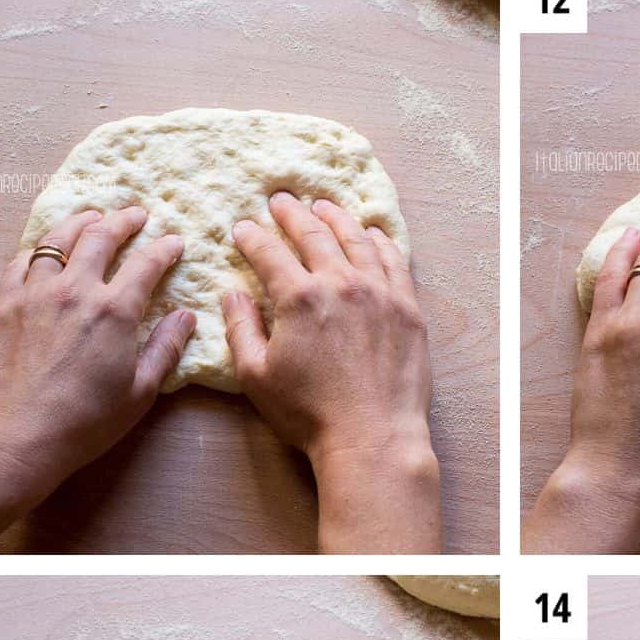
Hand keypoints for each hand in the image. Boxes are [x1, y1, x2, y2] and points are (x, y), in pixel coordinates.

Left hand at [0, 206, 193, 552]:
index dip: (164, 249)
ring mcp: (35, 292)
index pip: (146, 265)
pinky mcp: (4, 303)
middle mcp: (75, 290)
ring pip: (57, 241)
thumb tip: (187, 317)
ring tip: (91, 217)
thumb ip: (165, 348)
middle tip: (136, 214)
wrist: (21, 432)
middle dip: (123, 221)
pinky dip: (39, 249)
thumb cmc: (88, 420)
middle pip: (101, 238)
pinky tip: (45, 251)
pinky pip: (21, 262)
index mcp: (115, 311)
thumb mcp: (141, 391)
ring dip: (79, 223)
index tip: (174, 241)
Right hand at [226, 194, 441, 552]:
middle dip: (293, 214)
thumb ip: (241, 328)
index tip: (243, 228)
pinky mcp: (408, 310)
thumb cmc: (309, 414)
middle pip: (314, 235)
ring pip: (357, 240)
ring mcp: (380, 293)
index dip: (252, 237)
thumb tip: (232, 293)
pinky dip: (380, 242)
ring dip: (337, 219)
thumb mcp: (257, 376)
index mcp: (299, 297)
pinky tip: (373, 235)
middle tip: (281, 200)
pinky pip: (395, 262)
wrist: (372, 438)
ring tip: (324, 206)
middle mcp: (341, 284)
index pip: (269, 253)